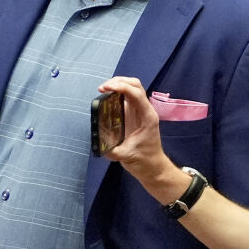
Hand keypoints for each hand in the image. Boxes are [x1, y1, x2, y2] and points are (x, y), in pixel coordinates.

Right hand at [97, 76, 189, 203]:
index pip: (136, 94)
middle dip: (119, 81)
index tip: (106, 88)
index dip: (121, 87)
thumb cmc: (143, 161)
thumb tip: (96, 143)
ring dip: (118, 84)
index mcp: (147, 117)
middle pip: (135, 85)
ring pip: (132, 88)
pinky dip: (117, 92)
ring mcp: (140, 111)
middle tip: (103, 87)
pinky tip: (107, 96)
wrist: (152, 167)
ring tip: (103, 89)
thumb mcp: (125, 156)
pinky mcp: (134, 114)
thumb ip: (110, 150)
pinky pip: (127, 97)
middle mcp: (145, 110)